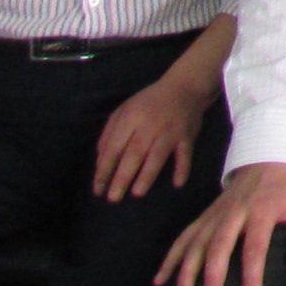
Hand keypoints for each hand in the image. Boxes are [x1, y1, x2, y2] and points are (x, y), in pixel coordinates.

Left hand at [92, 68, 216, 202]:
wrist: (185, 87)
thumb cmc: (149, 102)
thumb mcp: (124, 110)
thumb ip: (109, 133)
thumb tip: (100, 161)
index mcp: (130, 118)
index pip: (114, 147)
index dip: (105, 169)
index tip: (97, 189)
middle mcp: (149, 125)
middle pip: (134, 154)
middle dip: (122, 177)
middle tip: (113, 198)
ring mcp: (170, 131)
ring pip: (157, 155)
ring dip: (147, 174)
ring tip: (137, 193)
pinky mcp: (187, 136)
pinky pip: (185, 154)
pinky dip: (183, 168)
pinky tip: (177, 184)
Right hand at [157, 162, 285, 285]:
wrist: (264, 159)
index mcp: (261, 211)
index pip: (255, 248)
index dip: (252, 277)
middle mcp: (233, 213)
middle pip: (218, 247)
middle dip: (212, 279)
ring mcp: (215, 215)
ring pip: (196, 244)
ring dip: (186, 272)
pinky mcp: (203, 216)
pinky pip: (183, 237)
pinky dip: (170, 258)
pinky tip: (160, 280)